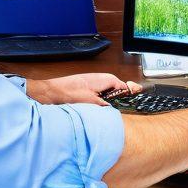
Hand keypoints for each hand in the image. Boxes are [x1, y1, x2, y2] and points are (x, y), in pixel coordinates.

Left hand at [27, 73, 141, 105]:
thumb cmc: (69, 93)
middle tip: (125, 103)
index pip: (122, 85)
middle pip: (116, 86)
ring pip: (107, 89)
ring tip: (111, 106)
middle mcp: (99, 78)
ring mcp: (92, 81)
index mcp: (104, 79)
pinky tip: (98, 105)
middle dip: (120, 95)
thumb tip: (112, 109)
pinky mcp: (86, 86)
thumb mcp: (91, 102)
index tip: (135, 96)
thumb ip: (105, 104)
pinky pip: (99, 91)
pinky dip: (101, 98)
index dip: (129, 92)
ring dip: (110, 97)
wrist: (51, 92)